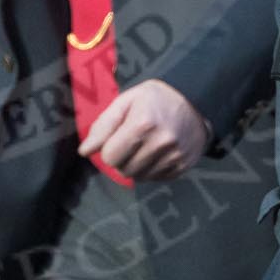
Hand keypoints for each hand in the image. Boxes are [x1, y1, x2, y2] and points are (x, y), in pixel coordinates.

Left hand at [78, 79, 211, 180]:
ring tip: (142, 147)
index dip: (108, 149)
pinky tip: (155, 153)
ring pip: (138, 177)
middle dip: (120, 158)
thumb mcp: (126, 101)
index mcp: (143, 123)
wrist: (196, 101)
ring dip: (134, 166)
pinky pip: (155, 179)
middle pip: (123, 170)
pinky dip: (150, 170)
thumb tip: (84, 151)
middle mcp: (161, 142)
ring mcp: (174, 156)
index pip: (110, 157)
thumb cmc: (154, 99)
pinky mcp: (183, 166)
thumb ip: (103, 125)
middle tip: (130, 142)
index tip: (116, 138)